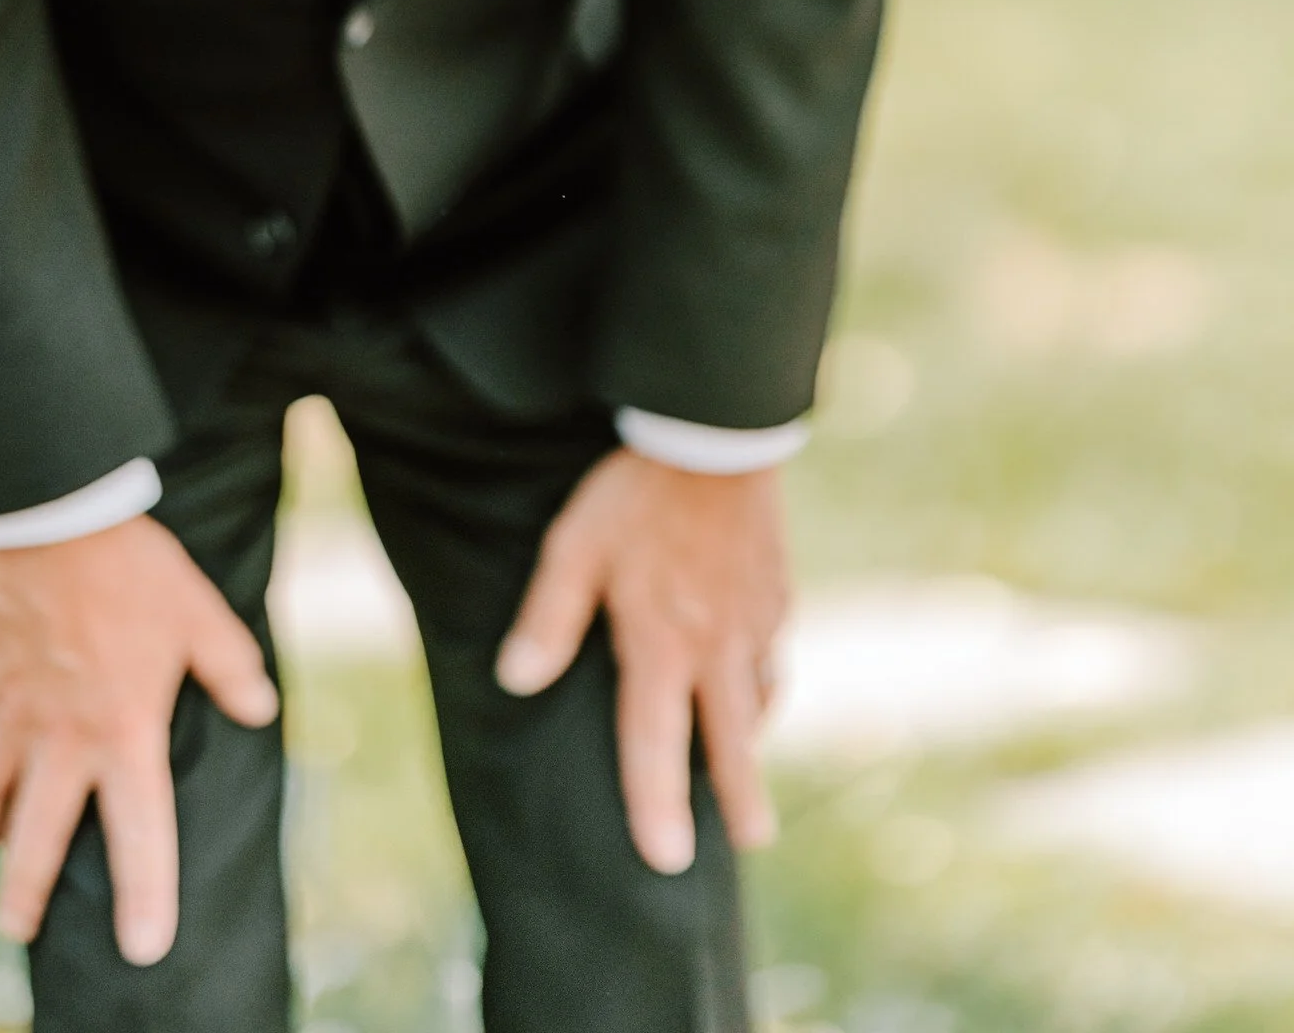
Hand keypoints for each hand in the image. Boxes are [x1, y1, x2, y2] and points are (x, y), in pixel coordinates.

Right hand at [0, 513, 278, 965]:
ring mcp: (8, 712)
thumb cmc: (135, 568)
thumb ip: (229, 667)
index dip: (144, 896)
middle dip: (25, 894)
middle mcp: (61, 738)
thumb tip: (259, 707)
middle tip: (17, 928)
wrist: (54, 512)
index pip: (139, 834)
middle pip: (36, 840)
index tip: (143, 948)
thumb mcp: (200, 614)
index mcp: (124, 731)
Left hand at [495, 451, 786, 872]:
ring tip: (747, 766)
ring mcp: (756, 618)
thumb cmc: (634, 491)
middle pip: (731, 739)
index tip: (666, 861)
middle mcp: (717, 645)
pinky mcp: (777, 589)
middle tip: (752, 842)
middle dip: (742, 796)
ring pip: (759, 696)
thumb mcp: (574, 546)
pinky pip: (773, 651)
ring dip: (753, 737)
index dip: (657, 805)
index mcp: (663, 642)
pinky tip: (757, 679)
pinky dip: (765, 679)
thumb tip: (516, 682)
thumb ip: (548, 618)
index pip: (655, 743)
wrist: (714, 431)